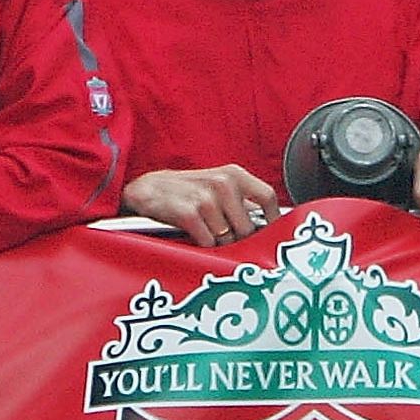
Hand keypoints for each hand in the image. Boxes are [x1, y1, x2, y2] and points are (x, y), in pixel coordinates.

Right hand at [123, 166, 277, 247]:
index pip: (268, 197)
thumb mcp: (217, 186)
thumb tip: (268, 226)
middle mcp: (223, 183)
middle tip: (224, 237)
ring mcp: (206, 198)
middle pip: (248, 227)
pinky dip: (203, 245)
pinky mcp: (189, 214)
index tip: (269, 235)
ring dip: (218, 244)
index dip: (271, 220)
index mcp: (234, 174)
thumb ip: (241, 201)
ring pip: (228, 239)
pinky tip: (194, 236)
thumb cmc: (187, 192)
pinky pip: (208, 243)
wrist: (147, 189)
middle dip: (238, 239)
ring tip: (205, 232)